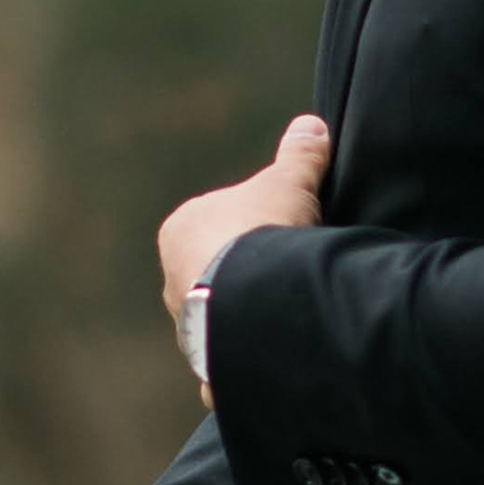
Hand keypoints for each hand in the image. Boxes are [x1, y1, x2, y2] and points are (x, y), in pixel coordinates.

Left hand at [157, 116, 330, 352]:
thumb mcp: (288, 183)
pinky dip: (244, 355)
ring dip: (246, 314)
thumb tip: (311, 126)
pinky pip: (225, 356)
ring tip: (283, 310)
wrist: (256, 299)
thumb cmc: (261, 231)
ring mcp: (186, 321)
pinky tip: (269, 350)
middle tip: (286, 271)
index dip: (252, 223)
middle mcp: (172, 276)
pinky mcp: (205, 358)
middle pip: (216, 269)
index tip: (281, 229)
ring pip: (219, 314)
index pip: (218, 222)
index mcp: (181, 229)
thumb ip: (299, 156)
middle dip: (247, 272)